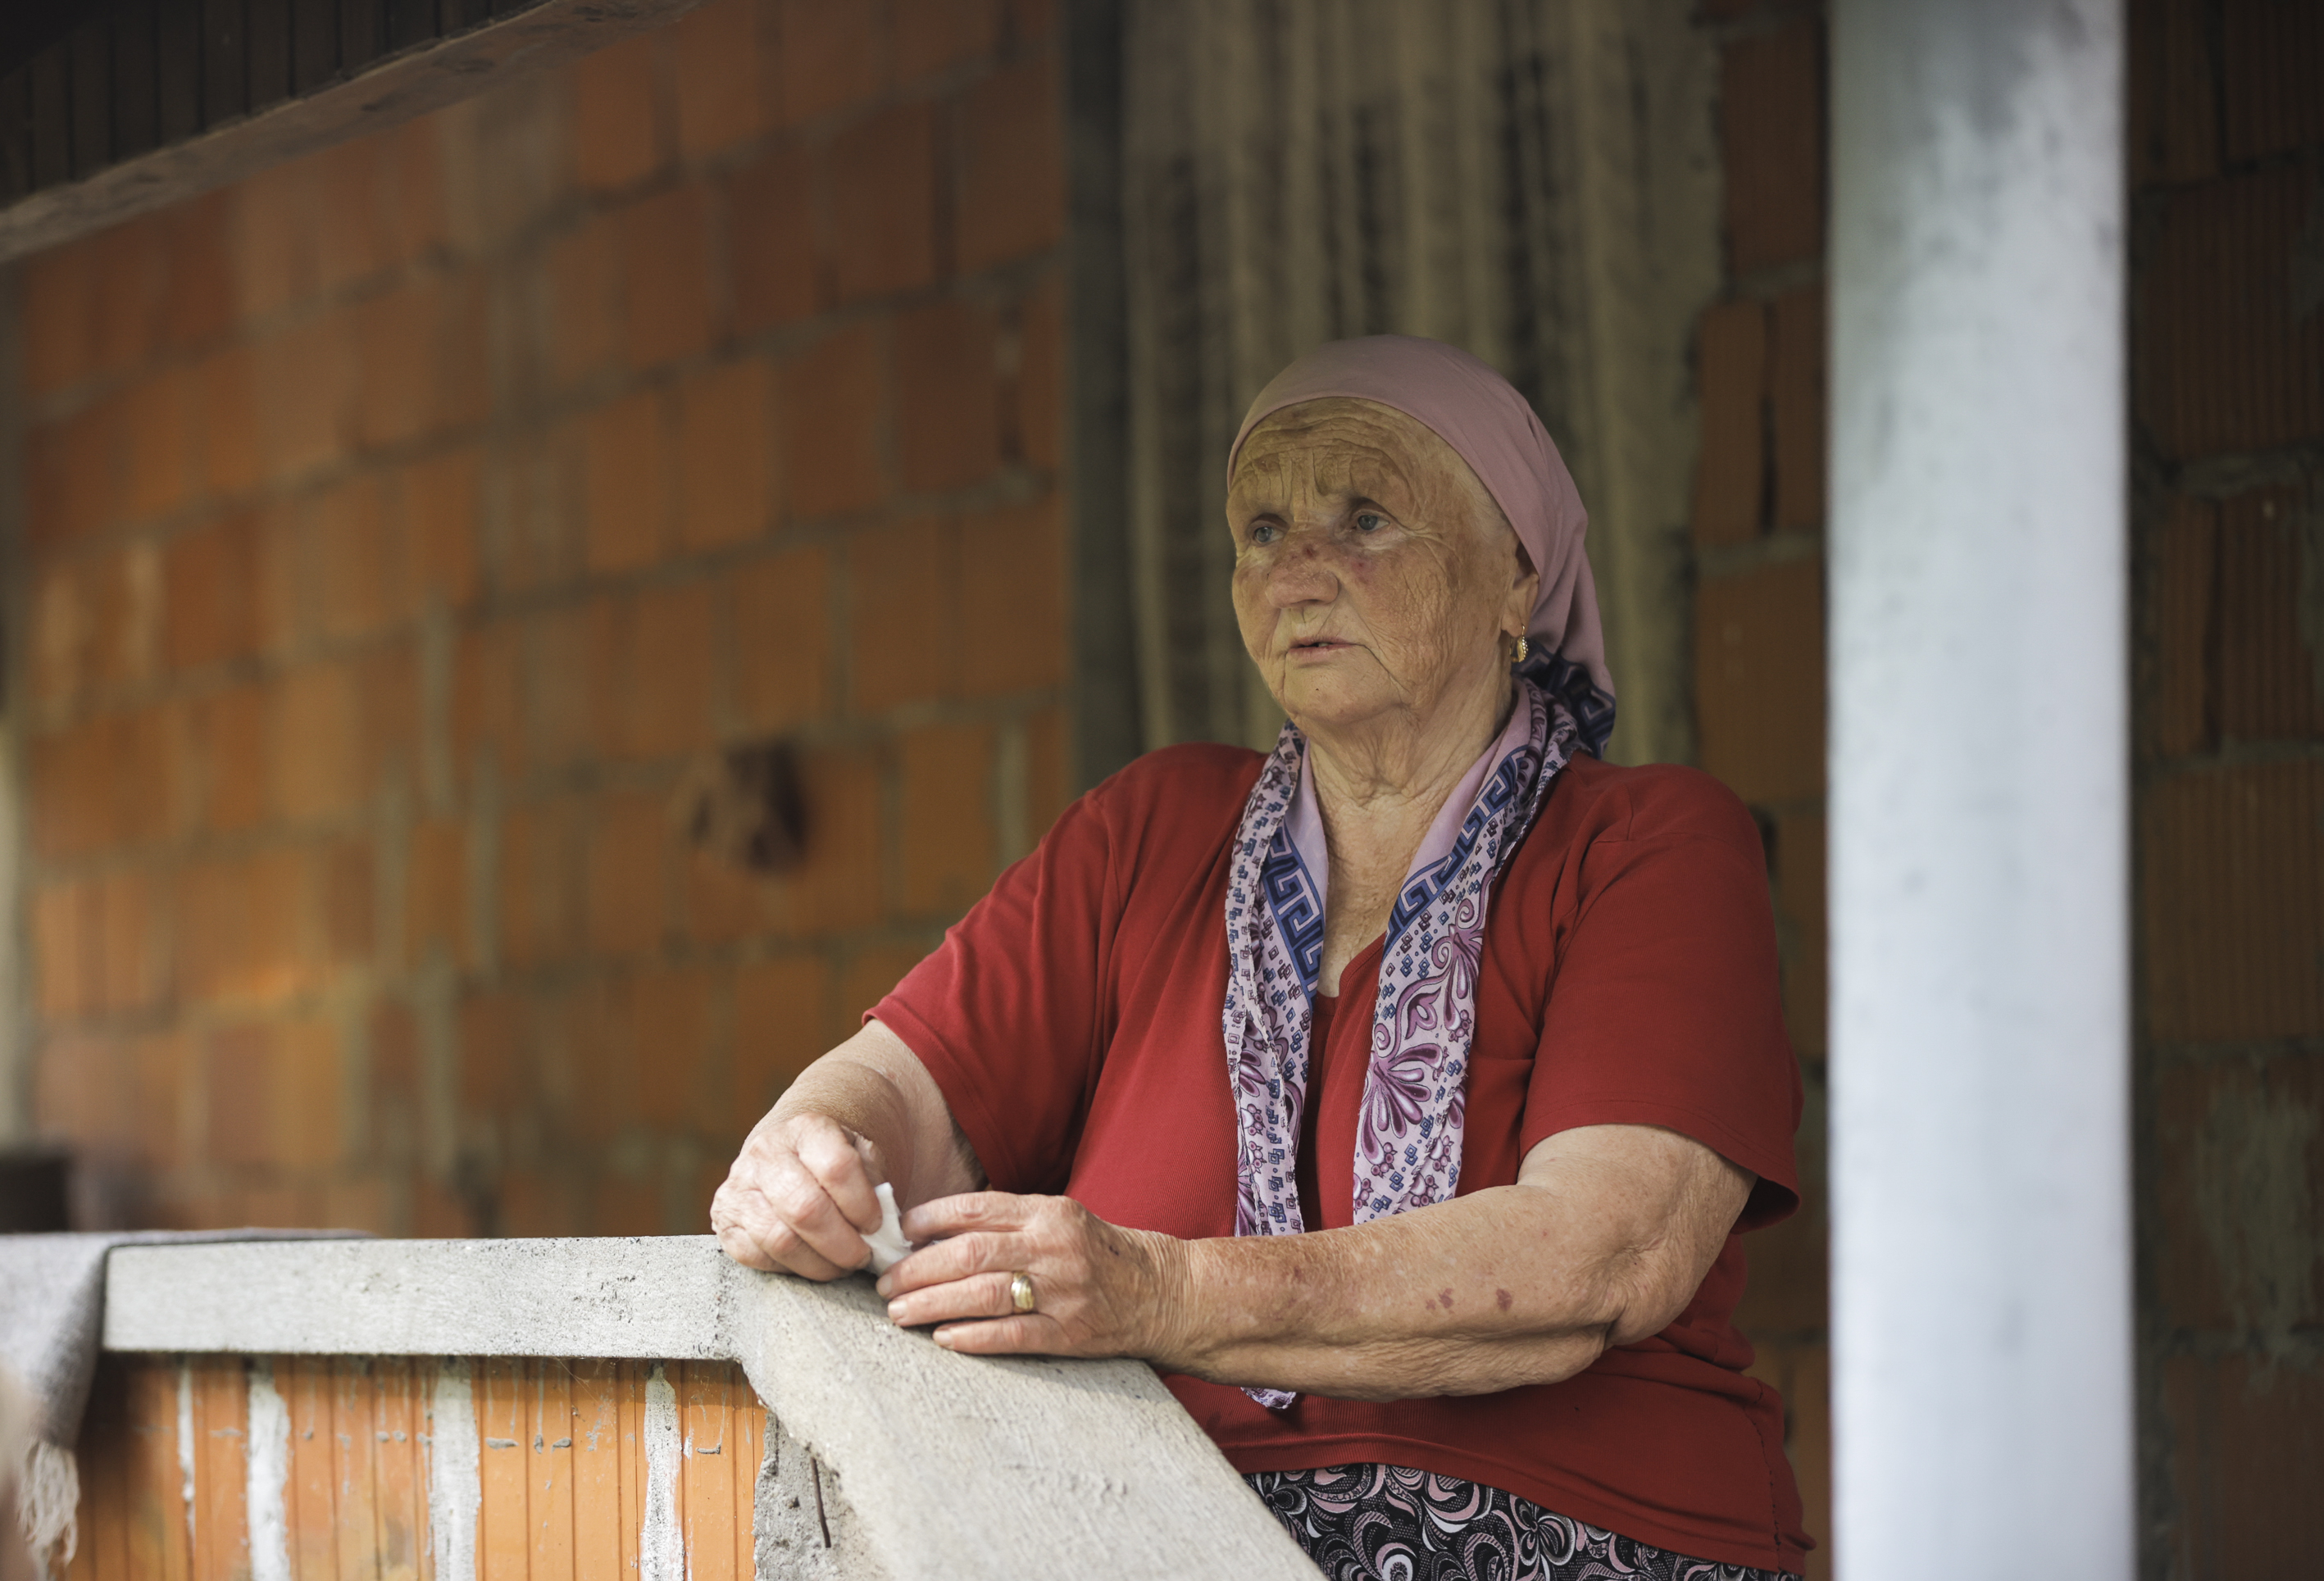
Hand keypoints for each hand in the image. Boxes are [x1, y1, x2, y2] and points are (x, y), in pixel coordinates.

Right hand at [711, 1111, 887, 1279]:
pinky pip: (755, 1255)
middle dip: (842, 1244)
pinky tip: (810, 1262)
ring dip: (818, 1263)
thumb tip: (883, 1226)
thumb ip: (874, 1181)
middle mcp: (766, 1152)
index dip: (862, 1205)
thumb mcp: (861, 1154)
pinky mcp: (724, 1218)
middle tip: (861, 1257)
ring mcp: (739, 1186)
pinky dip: (789, 1267)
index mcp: (807, 1128)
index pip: (837, 1168)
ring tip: (840, 1265)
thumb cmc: (832, 1162)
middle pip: (806, 1209)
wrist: (787, 1155)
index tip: (876, 1225)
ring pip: (780, 1239)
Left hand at [875, 1192, 1191, 1361]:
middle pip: (970, 1255)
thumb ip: (1007, 1221)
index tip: (897, 1234)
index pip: (976, 1209)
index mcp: (1049, 1212)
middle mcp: (1055, 1248)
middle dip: (917, 1270)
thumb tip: (932, 1230)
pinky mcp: (1070, 1334)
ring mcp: (1063, 1292)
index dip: (929, 1220)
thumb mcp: (1059, 1219)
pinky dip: (972, 1337)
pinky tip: (942, 1338)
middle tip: (884, 1283)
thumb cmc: (1097, 1253)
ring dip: (932, 1305)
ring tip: (898, 1314)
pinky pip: (1012, 1336)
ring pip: (984, 1296)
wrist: (1161, 1292)